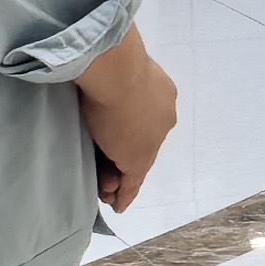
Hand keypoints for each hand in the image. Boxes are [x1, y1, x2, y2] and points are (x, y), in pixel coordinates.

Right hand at [76, 28, 180, 213]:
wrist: (117, 71)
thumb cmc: (112, 62)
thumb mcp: (118, 71)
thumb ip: (117, 79)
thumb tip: (101, 72)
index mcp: (160, 91)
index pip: (145, 119)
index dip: (132, 133)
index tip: (121, 141)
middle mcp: (163, 115)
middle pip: (142, 142)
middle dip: (127, 159)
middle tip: (112, 174)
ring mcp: (153, 137)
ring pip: (136, 162)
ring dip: (120, 179)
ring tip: (106, 191)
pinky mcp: (139, 157)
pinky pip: (133, 178)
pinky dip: (125, 192)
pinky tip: (119, 203)